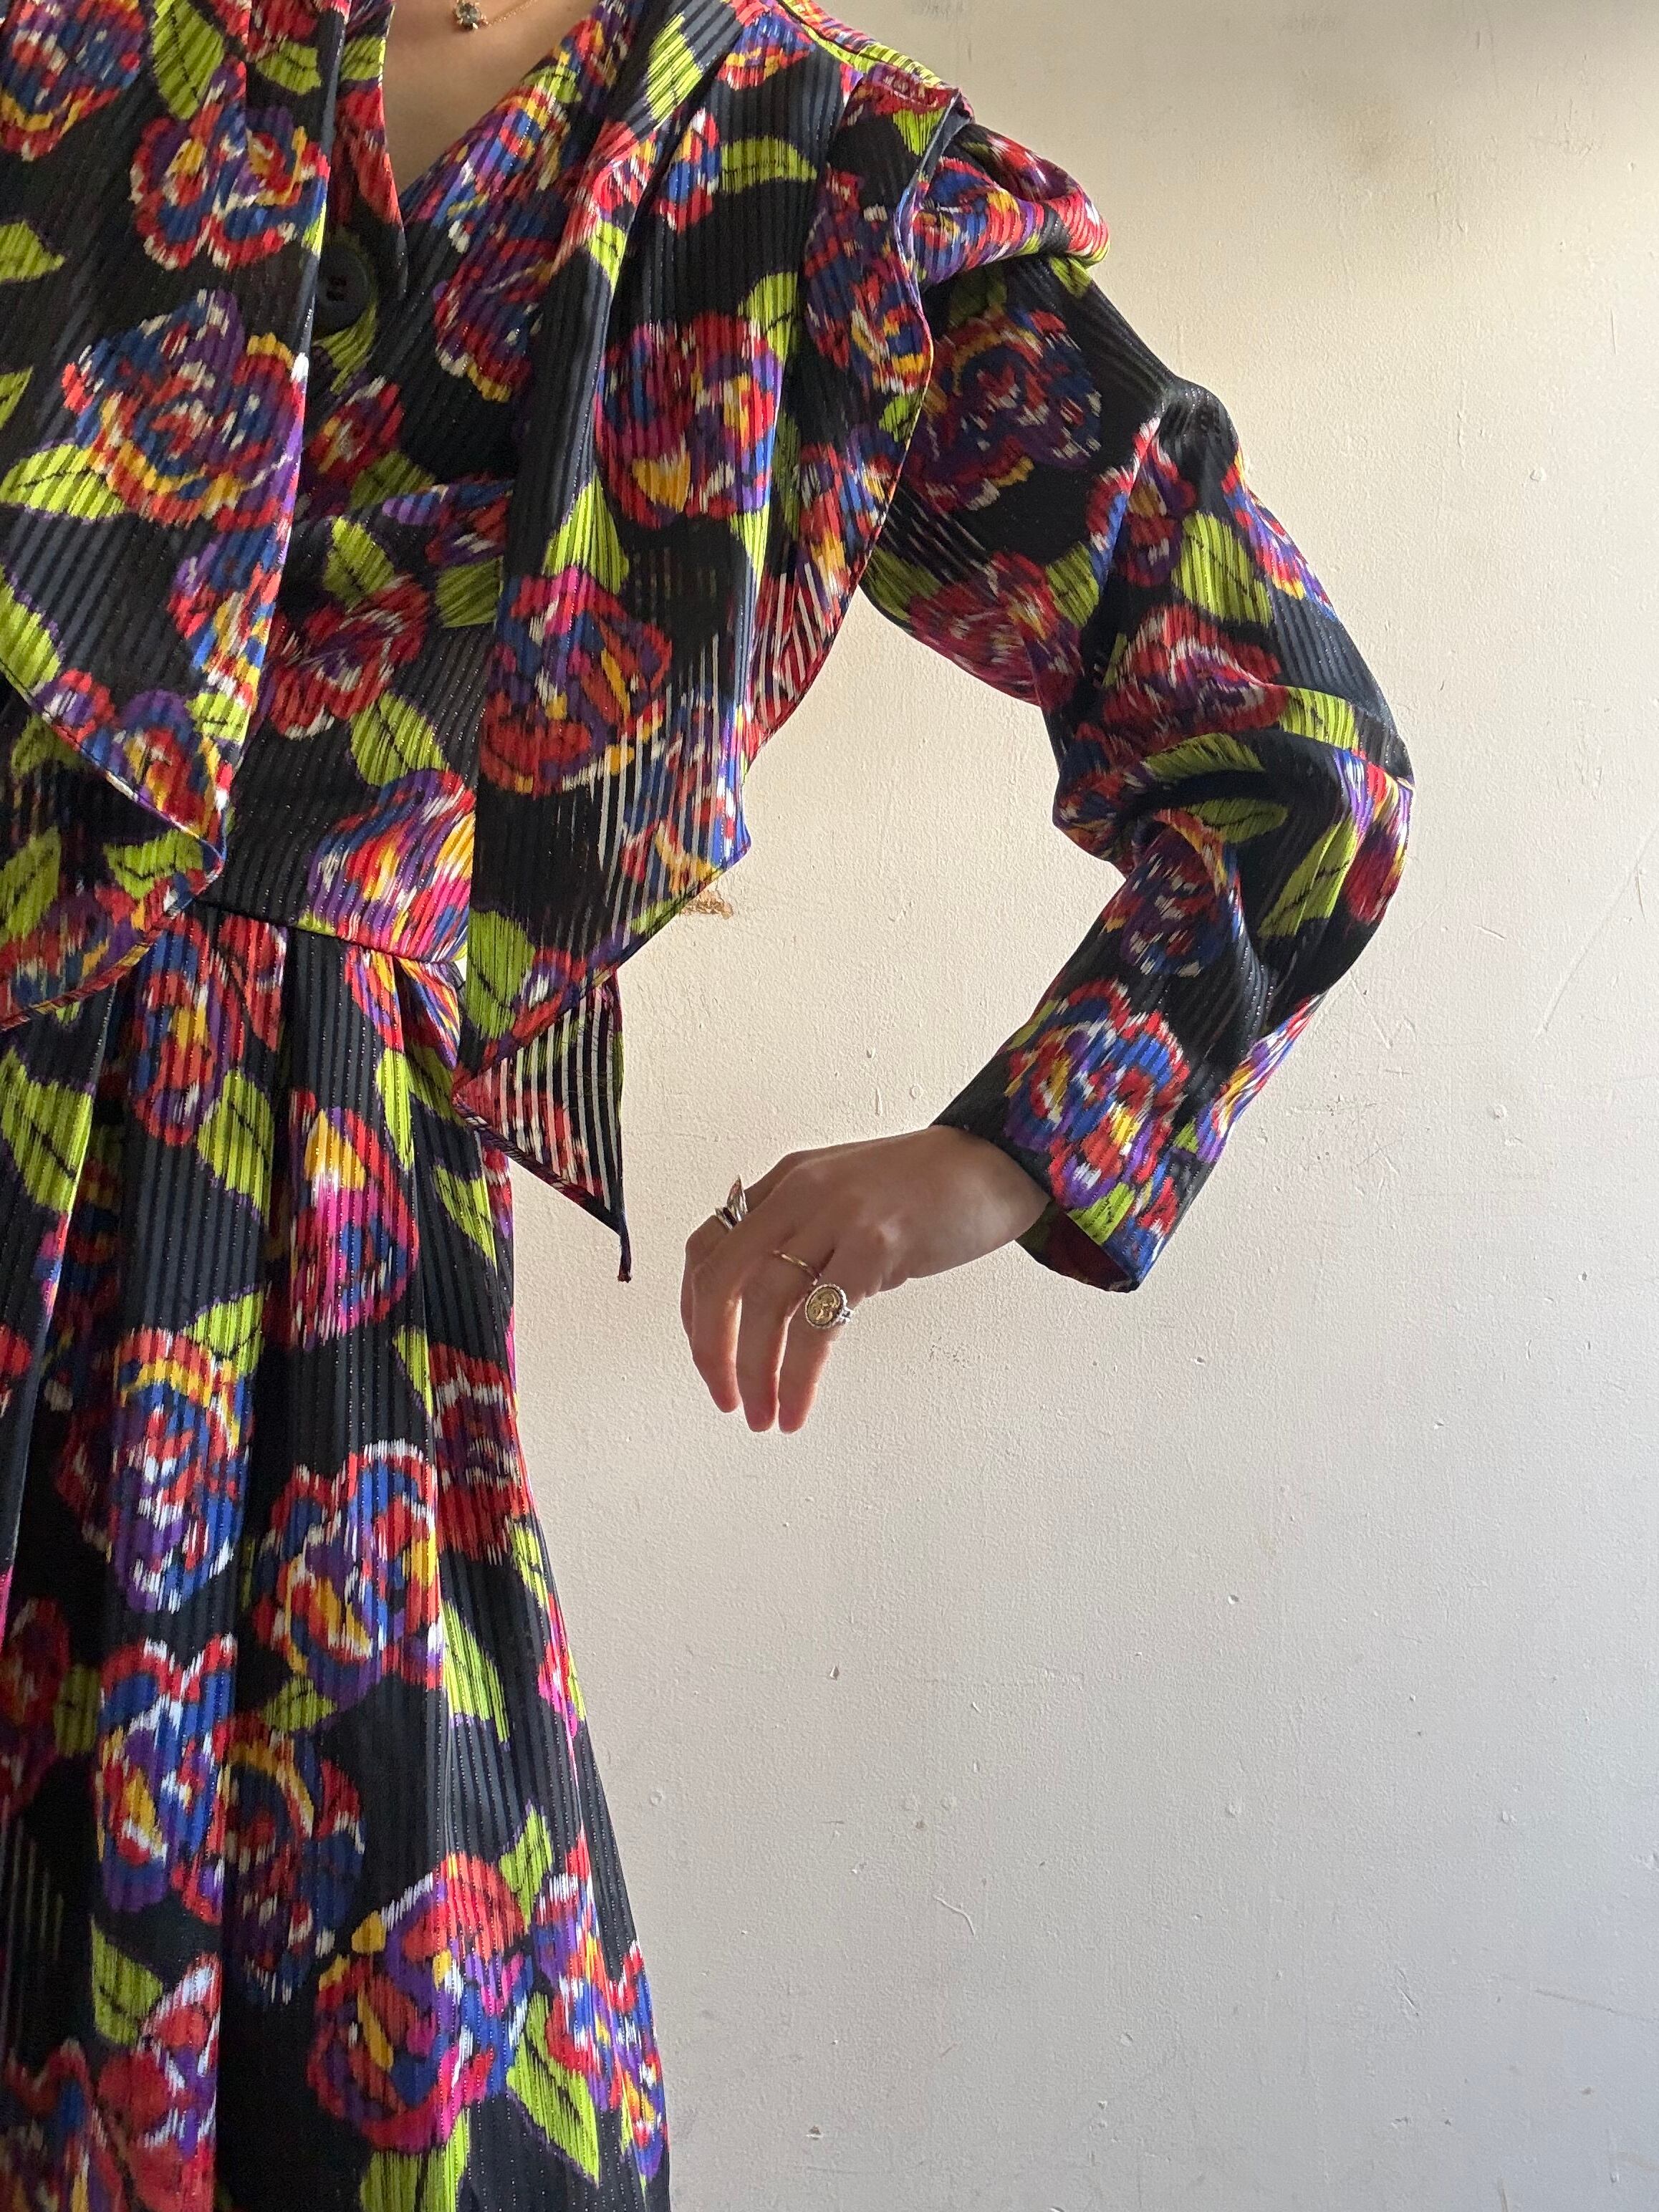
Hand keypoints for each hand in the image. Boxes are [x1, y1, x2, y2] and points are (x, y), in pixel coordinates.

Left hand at [680, 1127, 1049, 1433]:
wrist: (1000, 1159)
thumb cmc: (932, 1188)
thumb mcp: (849, 1197)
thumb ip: (807, 1235)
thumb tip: (770, 1303)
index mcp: (787, 1182)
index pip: (707, 1248)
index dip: (693, 1311)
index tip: (709, 1358)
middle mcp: (800, 1193)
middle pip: (720, 1278)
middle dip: (711, 1350)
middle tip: (725, 1399)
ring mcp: (837, 1215)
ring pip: (764, 1304)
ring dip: (754, 1373)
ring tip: (763, 1416)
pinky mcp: (876, 1243)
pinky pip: (818, 1323)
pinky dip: (799, 1376)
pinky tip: (797, 1407)